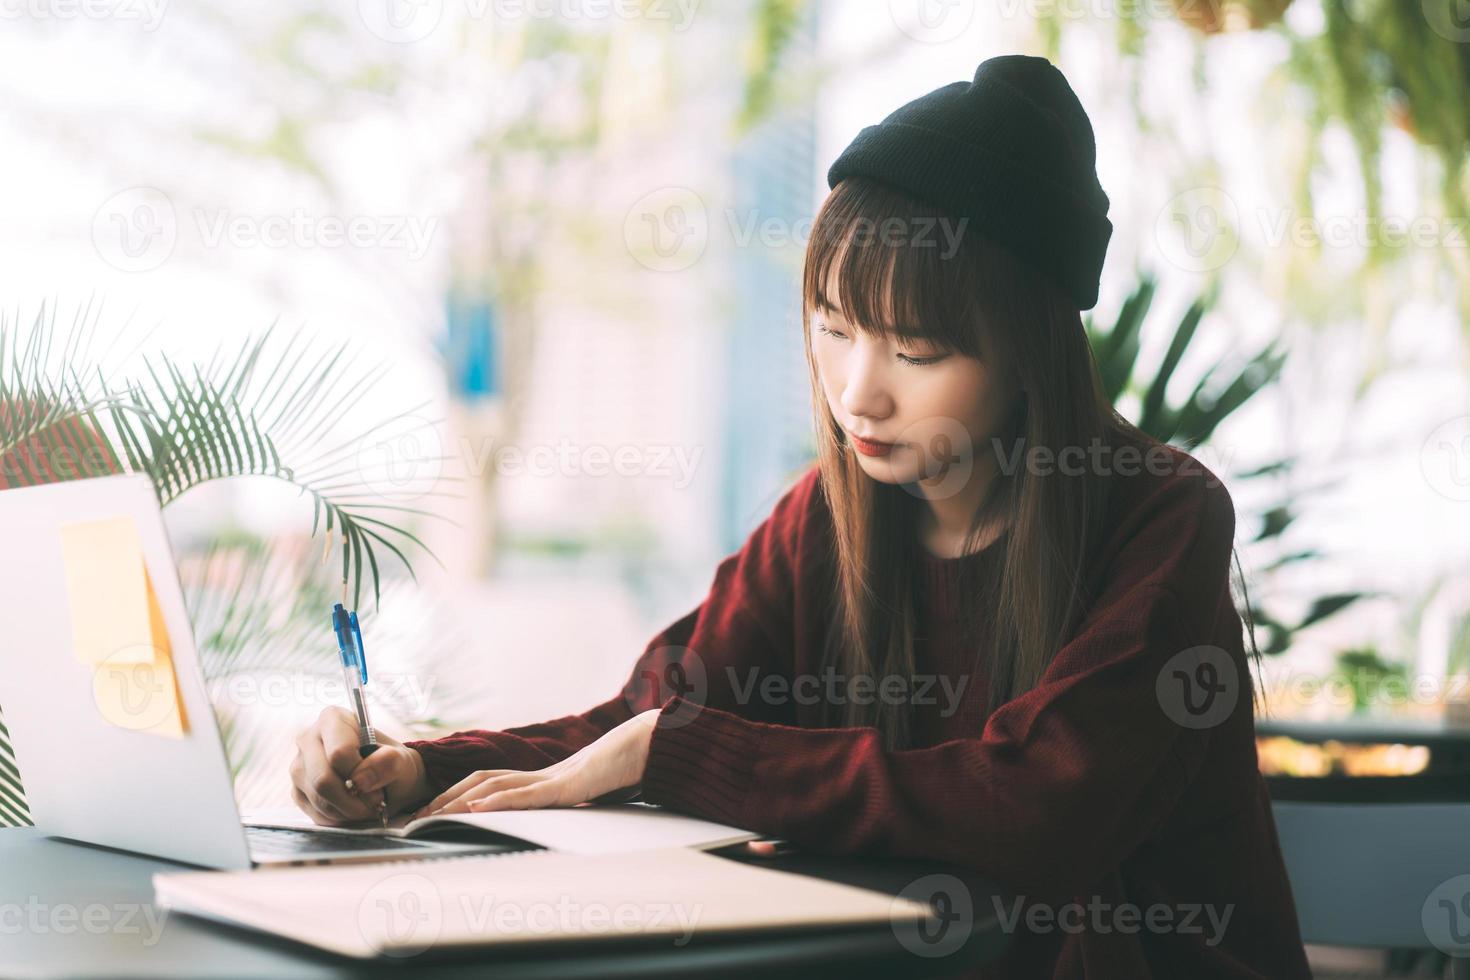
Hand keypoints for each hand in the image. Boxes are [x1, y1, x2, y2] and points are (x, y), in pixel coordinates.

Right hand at [289, 706, 430, 825]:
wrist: (385, 778)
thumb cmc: (389, 762)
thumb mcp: (399, 758)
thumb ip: (388, 762)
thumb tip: (360, 780)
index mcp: (332, 719)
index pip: (338, 752)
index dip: (359, 774)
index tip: (375, 783)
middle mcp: (308, 739)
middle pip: (322, 779)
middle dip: (352, 799)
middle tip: (374, 802)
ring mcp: (299, 766)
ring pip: (318, 799)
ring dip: (348, 810)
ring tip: (367, 805)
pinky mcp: (297, 791)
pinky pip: (315, 813)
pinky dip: (339, 818)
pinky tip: (352, 809)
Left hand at [408, 709, 661, 818]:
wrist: (648, 748)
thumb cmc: (623, 769)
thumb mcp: (589, 792)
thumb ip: (570, 801)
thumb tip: (559, 812)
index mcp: (542, 778)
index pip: (489, 782)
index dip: (458, 794)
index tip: (432, 810)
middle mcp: (540, 775)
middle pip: (481, 781)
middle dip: (446, 798)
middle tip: (416, 817)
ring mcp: (552, 779)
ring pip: (495, 787)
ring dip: (461, 801)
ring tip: (433, 814)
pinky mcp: (566, 787)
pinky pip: (526, 795)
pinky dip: (498, 801)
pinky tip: (478, 808)